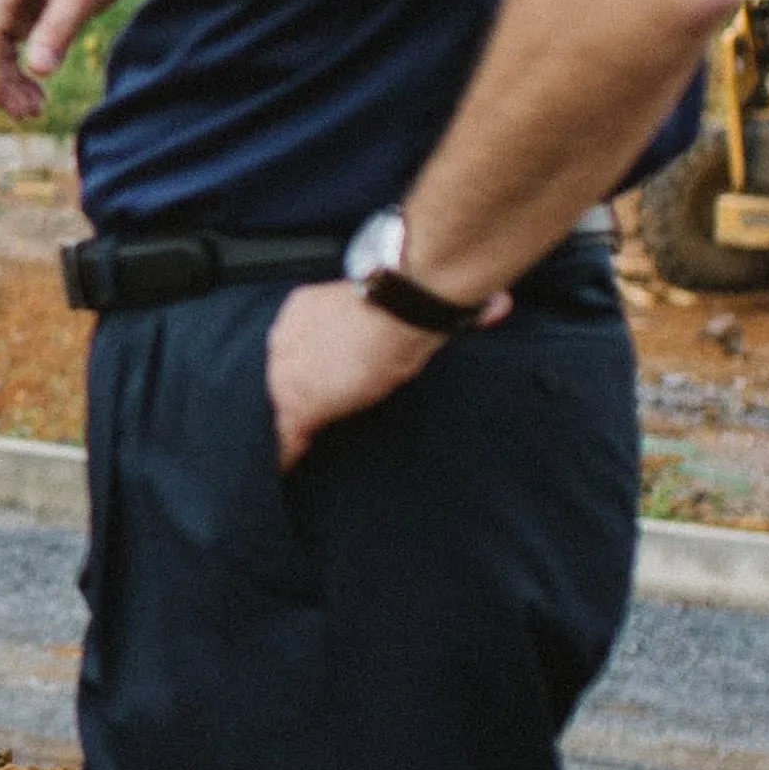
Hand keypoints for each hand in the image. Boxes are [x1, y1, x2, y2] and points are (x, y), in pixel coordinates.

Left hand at [262, 278, 500, 468]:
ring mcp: (286, 371)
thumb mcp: (415, 304)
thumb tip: (499, 306)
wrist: (405, 306)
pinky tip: (284, 469)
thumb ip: (435, 311)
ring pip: (268, 407)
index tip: (311, 381)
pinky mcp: (299, 401)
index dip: (301, 369)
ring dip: (277, 427)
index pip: (292, 347)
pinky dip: (283, 454)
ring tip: (280, 449)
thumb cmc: (419, 300)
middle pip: (274, 375)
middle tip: (289, 419)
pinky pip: (282, 435)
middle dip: (282, 395)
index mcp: (304, 308)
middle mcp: (285, 336)